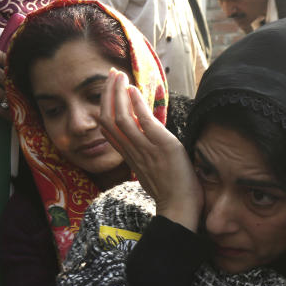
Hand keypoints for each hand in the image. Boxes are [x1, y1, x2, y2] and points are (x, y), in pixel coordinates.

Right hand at [100, 69, 202, 230]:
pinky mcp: (163, 147)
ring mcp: (146, 150)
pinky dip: (137, 103)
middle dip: (107, 94)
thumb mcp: (152, 171)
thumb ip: (146, 155)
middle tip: (111, 74)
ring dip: (118, 93)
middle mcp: (133, 152)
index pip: (107, 129)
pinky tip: (135, 89)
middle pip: (108, 120)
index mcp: (130, 157)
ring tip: (120, 76)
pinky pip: (144, 122)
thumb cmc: (172, 193)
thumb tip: (149, 138)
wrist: (180, 210)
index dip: (105, 107)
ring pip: (121, 118)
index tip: (109, 90)